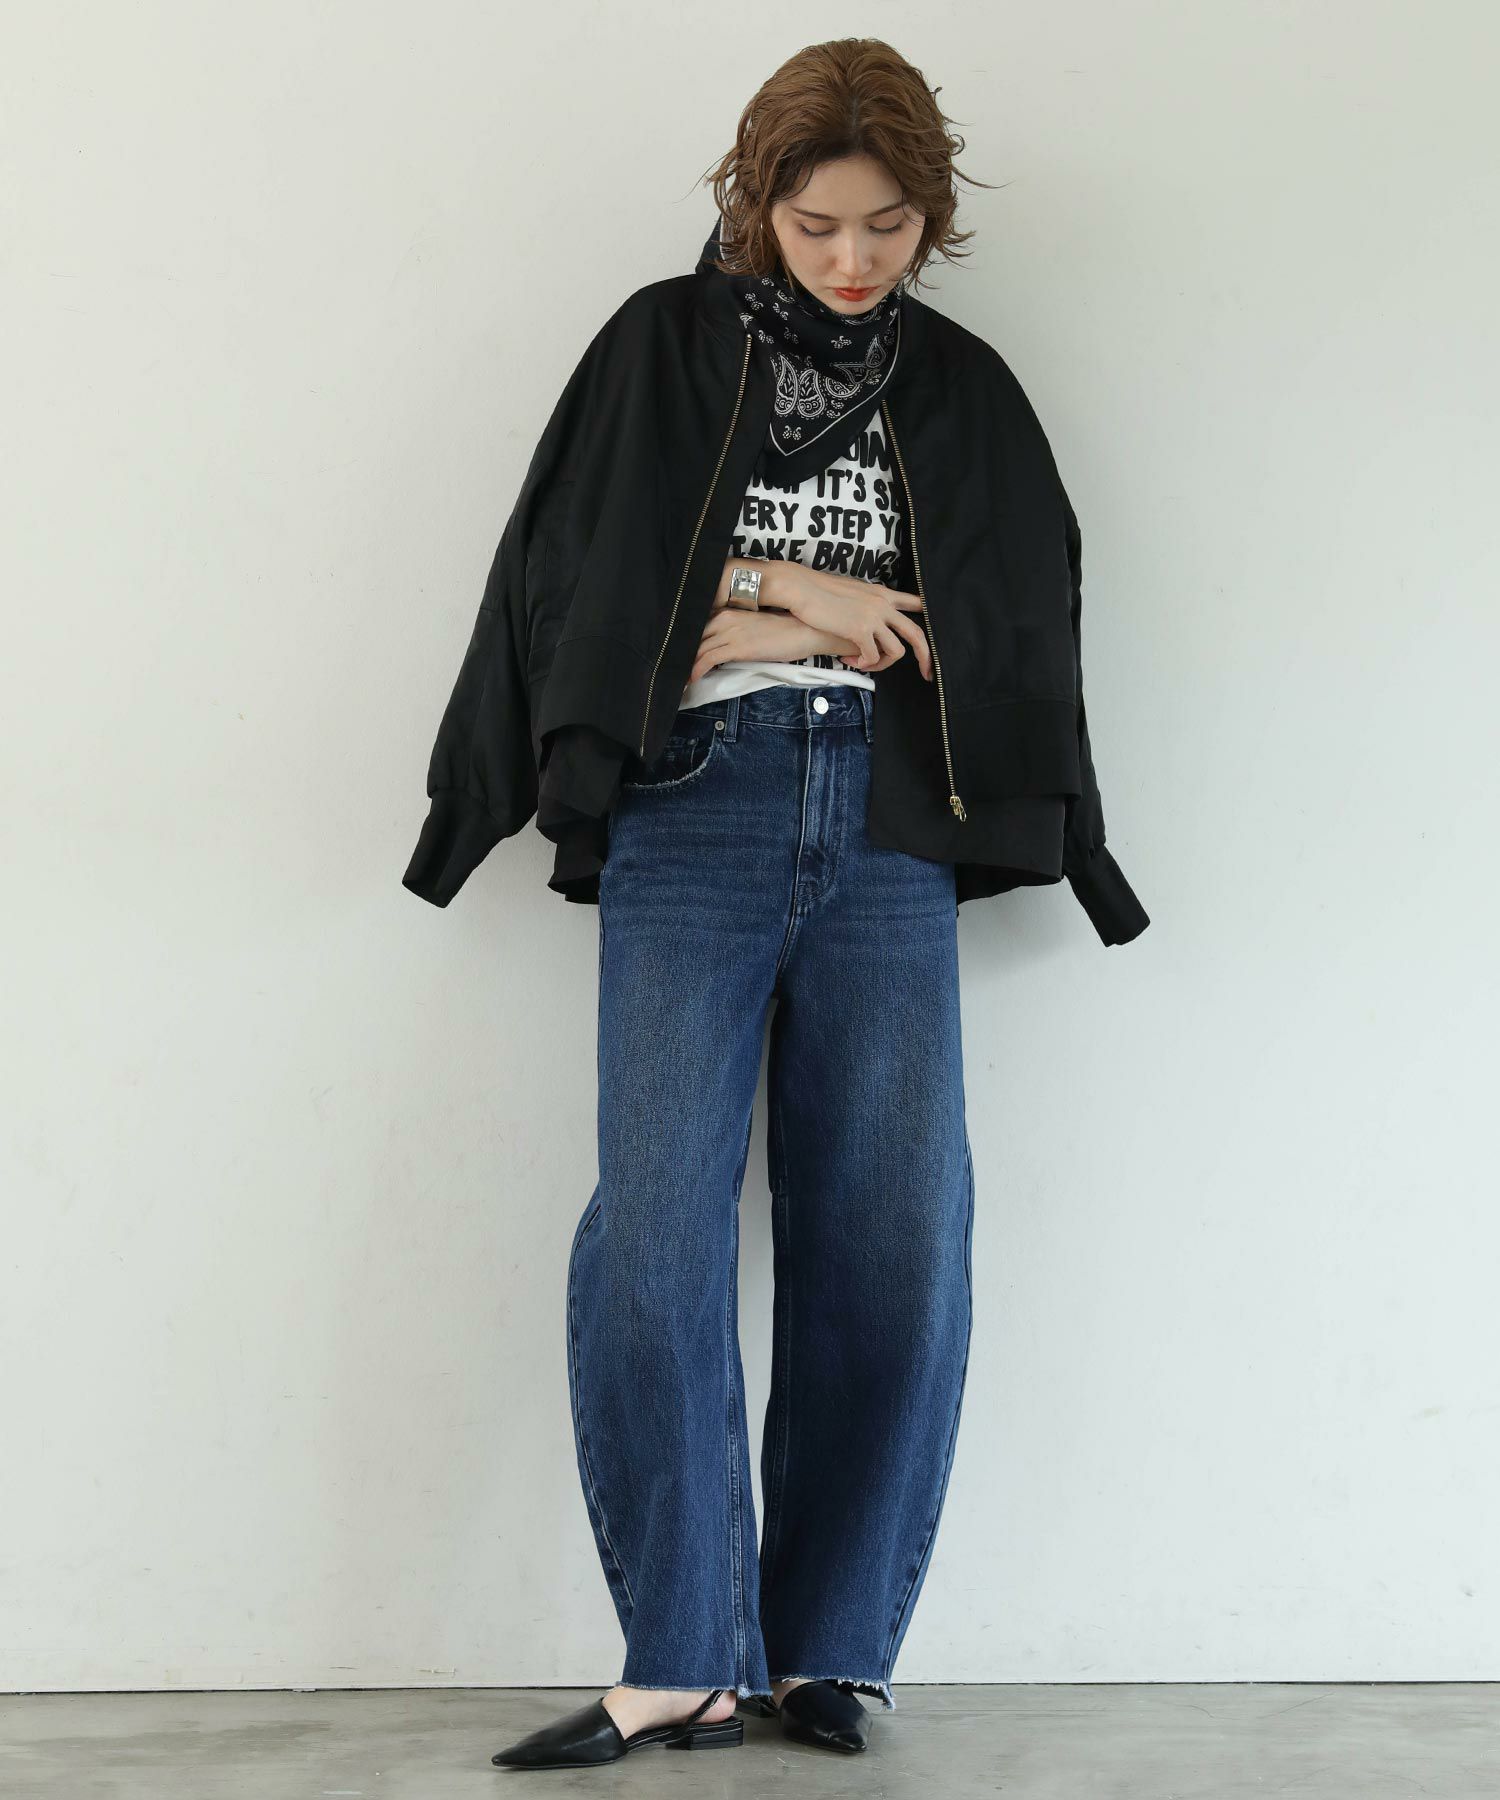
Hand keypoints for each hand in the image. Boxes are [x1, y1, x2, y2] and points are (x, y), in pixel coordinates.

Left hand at [689, 608, 865, 683]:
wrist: (804, 630)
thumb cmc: (783, 630)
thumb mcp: (754, 627)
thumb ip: (734, 632)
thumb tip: (721, 647)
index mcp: (728, 610)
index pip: (698, 623)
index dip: (685, 639)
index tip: (675, 653)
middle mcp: (724, 616)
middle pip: (692, 635)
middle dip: (679, 652)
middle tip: (668, 667)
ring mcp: (729, 630)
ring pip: (696, 648)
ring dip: (683, 665)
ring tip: (674, 679)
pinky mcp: (736, 646)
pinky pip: (707, 659)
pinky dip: (695, 670)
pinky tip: (689, 680)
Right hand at [765, 564, 931, 679]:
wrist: (802, 588)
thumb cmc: (820, 591)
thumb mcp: (851, 591)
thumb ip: (867, 603)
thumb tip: (869, 617)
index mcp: (882, 593)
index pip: (915, 603)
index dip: (928, 618)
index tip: (931, 635)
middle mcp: (883, 604)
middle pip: (916, 633)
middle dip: (925, 656)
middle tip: (927, 673)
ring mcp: (873, 617)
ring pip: (896, 650)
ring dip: (883, 664)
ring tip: (863, 663)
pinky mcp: (860, 630)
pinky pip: (872, 656)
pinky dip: (863, 664)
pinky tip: (849, 660)